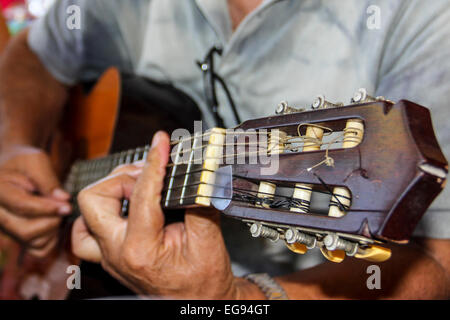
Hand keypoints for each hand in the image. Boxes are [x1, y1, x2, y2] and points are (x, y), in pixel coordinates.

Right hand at [0, 145, 70, 256]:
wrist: (15, 169)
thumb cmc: (25, 162)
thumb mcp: (36, 160)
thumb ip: (48, 179)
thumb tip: (63, 199)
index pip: (22, 206)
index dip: (48, 208)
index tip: (67, 205)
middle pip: (26, 231)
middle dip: (52, 220)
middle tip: (65, 207)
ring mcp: (7, 230)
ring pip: (33, 243)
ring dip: (54, 229)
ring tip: (59, 211)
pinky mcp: (18, 238)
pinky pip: (39, 250)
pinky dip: (53, 240)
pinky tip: (55, 222)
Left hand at [72, 131, 263, 298]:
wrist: (198, 299)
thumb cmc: (202, 279)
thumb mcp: (208, 239)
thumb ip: (200, 202)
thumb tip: (200, 171)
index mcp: (140, 249)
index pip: (141, 194)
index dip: (154, 162)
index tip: (161, 142)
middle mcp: (116, 251)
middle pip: (96, 197)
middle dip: (123, 176)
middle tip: (150, 172)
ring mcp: (108, 254)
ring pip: (87, 210)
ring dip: (111, 189)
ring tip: (138, 184)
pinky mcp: (109, 253)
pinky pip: (85, 230)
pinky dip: (99, 211)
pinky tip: (119, 206)